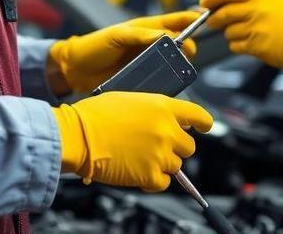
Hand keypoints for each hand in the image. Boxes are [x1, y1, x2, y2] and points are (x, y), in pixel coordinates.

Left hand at [47, 10, 203, 94]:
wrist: (75, 71)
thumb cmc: (93, 46)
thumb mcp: (117, 36)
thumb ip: (140, 35)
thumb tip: (165, 36)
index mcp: (146, 29)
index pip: (175, 21)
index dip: (191, 20)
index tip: (204, 21)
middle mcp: (150, 45)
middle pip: (180, 44)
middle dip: (188, 48)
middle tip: (186, 54)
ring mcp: (147, 62)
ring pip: (173, 63)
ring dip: (179, 66)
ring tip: (179, 70)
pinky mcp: (143, 79)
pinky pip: (161, 80)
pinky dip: (168, 82)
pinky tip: (169, 85)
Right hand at [52, 92, 212, 191]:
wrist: (78, 135)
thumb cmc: (94, 116)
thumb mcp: (129, 100)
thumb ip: (152, 110)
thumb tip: (162, 121)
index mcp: (162, 106)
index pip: (197, 115)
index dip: (203, 123)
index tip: (204, 127)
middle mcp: (167, 130)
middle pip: (188, 146)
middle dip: (174, 147)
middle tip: (156, 147)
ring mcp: (160, 153)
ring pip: (176, 165)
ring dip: (162, 164)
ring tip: (140, 158)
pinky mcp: (151, 174)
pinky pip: (163, 182)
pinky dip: (154, 181)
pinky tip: (139, 172)